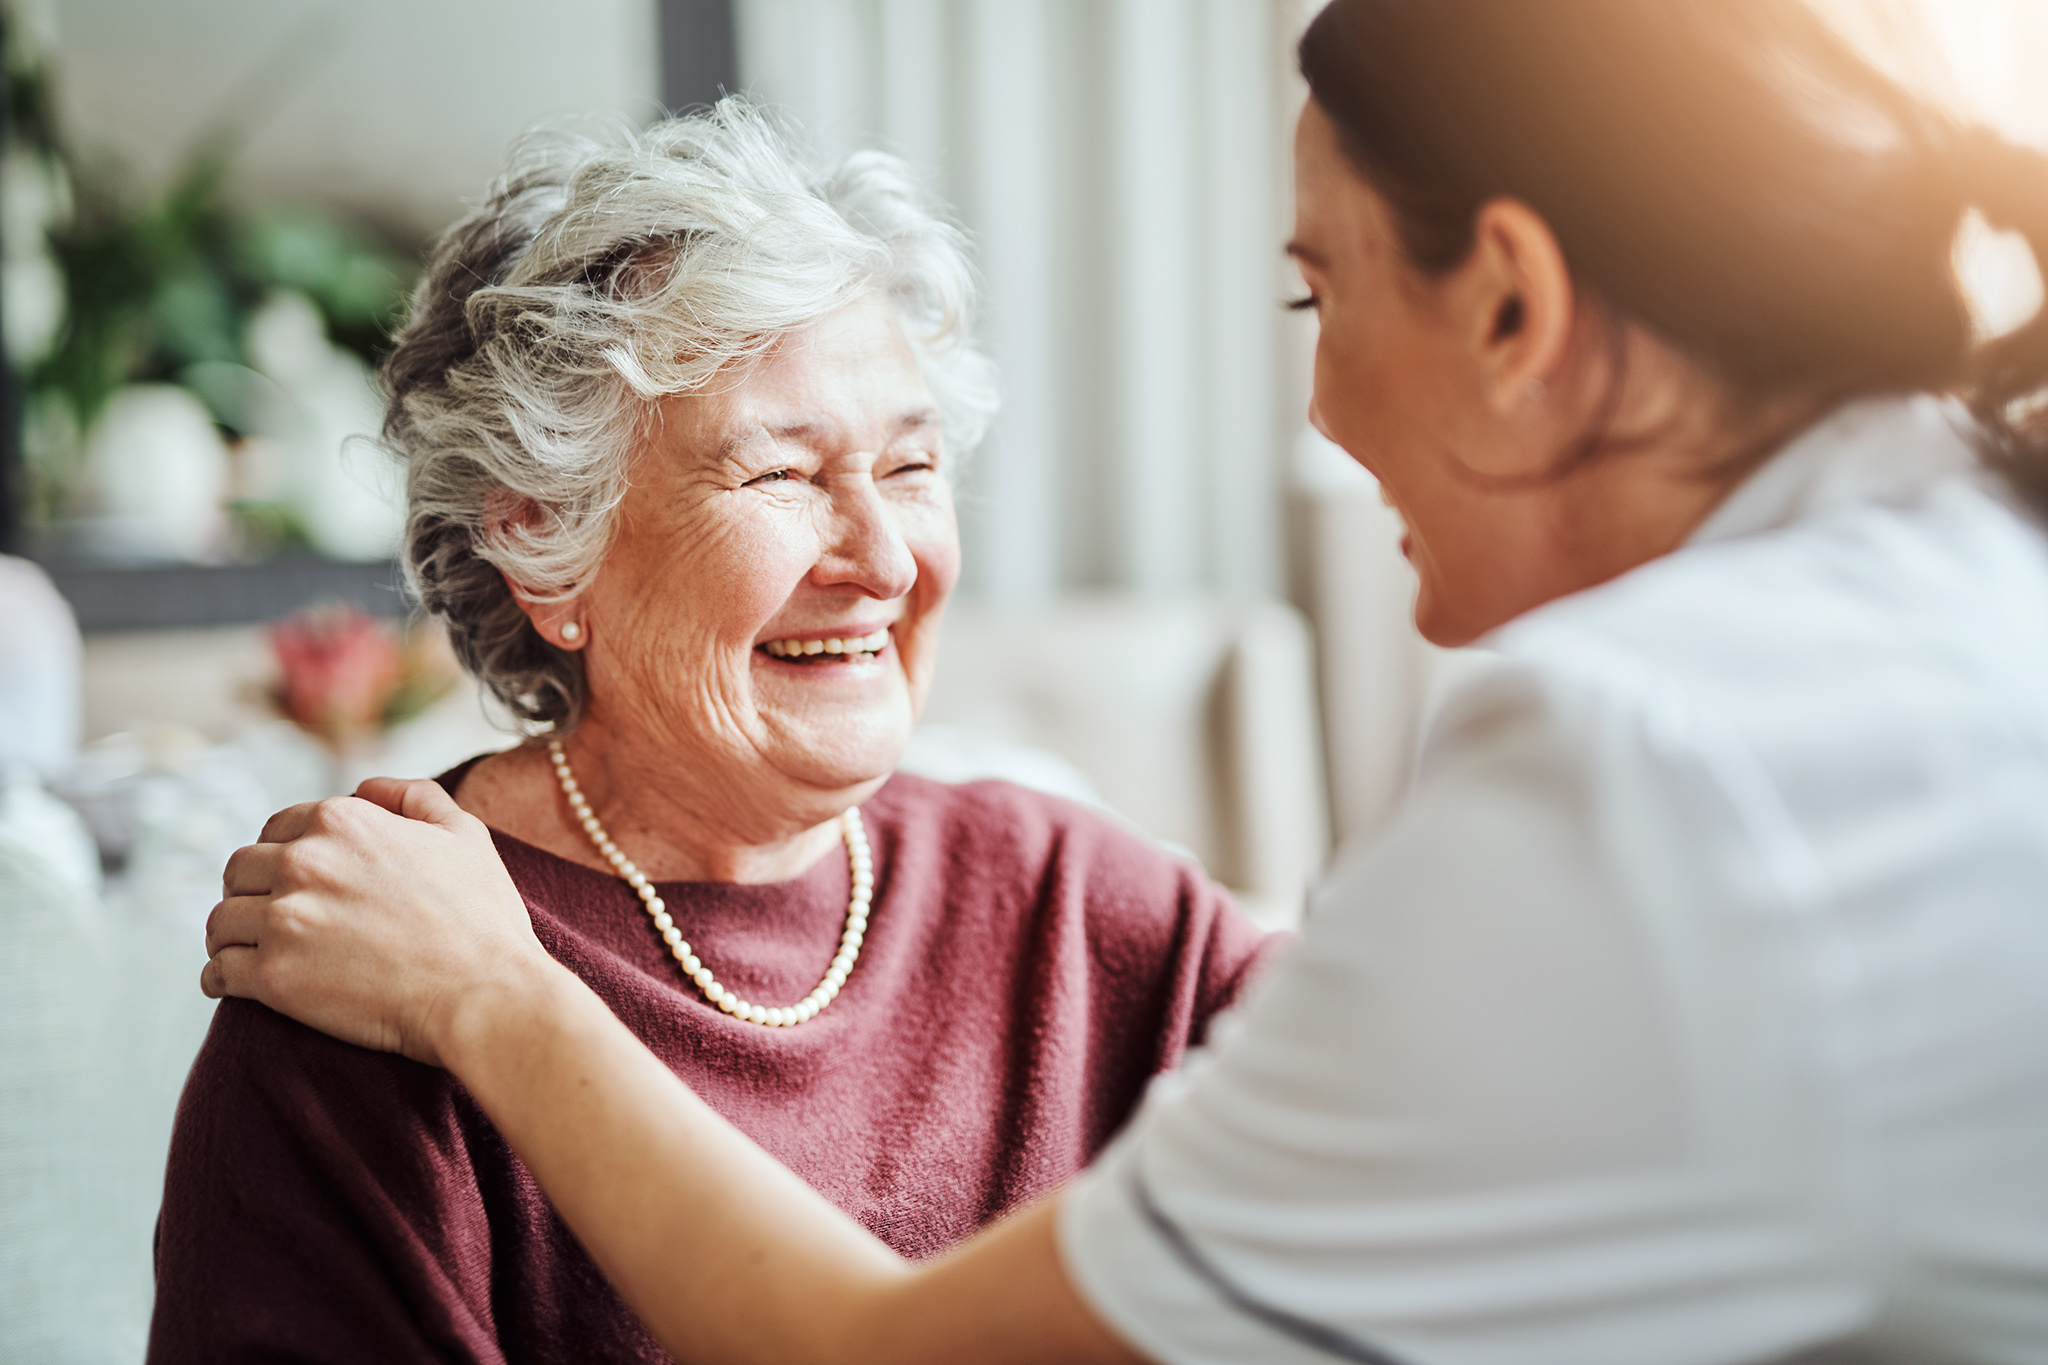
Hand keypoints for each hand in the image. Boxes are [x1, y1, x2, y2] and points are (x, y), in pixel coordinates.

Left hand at [203, 776, 558, 1067]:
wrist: (485, 993)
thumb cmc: (483, 918)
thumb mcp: (465, 834)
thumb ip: (414, 796)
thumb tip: (366, 786)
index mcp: (343, 821)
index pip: (276, 828)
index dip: (283, 854)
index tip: (292, 882)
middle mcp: (304, 860)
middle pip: (239, 869)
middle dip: (250, 891)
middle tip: (269, 918)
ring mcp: (284, 919)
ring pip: (221, 919)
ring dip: (231, 934)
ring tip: (248, 951)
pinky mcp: (274, 976)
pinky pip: (218, 971)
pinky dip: (220, 978)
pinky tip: (235, 984)